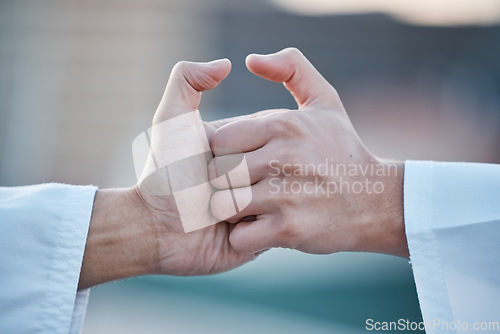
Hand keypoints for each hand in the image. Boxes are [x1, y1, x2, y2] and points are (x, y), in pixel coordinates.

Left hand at [79, 59, 255, 288]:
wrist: (156, 229)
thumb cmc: (165, 172)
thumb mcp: (172, 120)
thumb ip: (187, 81)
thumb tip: (226, 63)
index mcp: (244, 142)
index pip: (250, 136)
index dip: (222, 151)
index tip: (204, 161)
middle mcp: (259, 171)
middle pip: (260, 168)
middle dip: (228, 181)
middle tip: (207, 190)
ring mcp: (266, 204)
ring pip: (267, 198)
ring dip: (235, 208)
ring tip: (217, 212)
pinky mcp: (267, 235)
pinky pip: (270, 227)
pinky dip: (248, 231)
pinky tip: (231, 229)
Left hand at [209, 48, 407, 257]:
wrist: (377, 203)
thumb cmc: (342, 151)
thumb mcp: (325, 101)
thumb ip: (292, 69)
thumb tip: (250, 59)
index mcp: (283, 123)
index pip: (219, 139)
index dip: (225, 154)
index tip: (243, 162)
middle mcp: (283, 156)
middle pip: (217, 172)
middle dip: (225, 183)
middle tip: (245, 188)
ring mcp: (285, 195)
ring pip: (223, 205)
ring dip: (233, 211)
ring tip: (253, 208)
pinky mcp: (288, 229)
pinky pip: (240, 236)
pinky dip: (245, 237)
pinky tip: (263, 228)